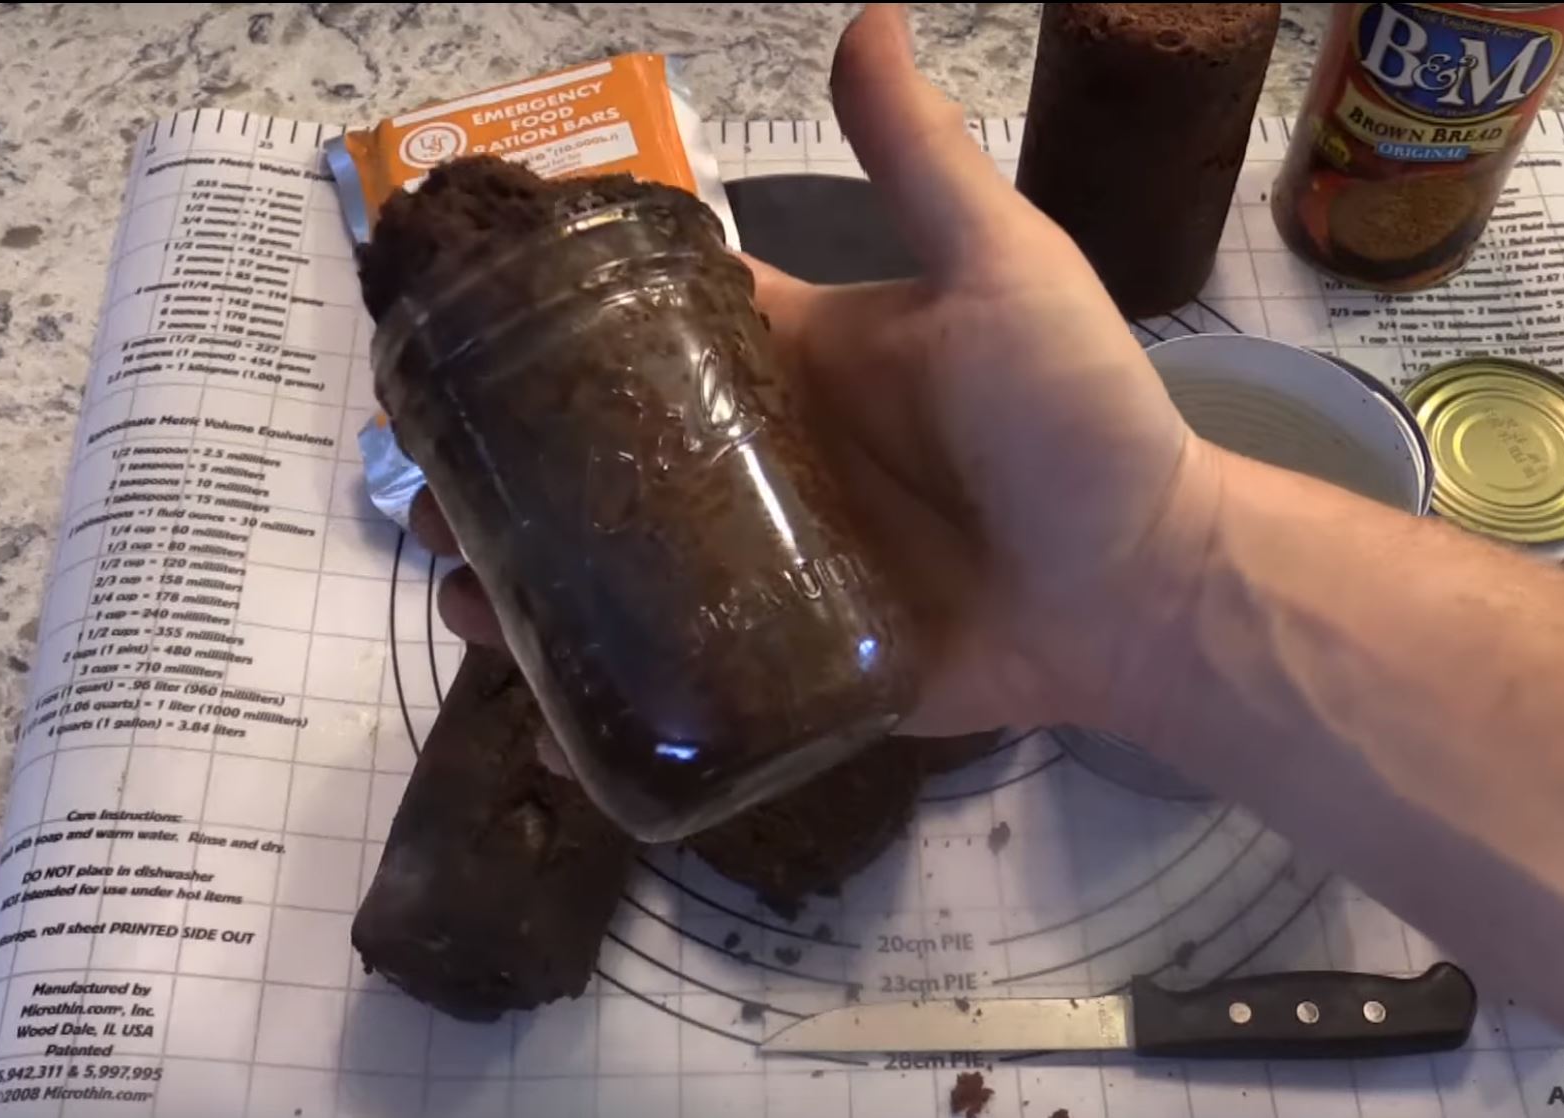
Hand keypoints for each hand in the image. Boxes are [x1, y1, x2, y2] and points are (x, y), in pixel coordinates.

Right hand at [414, 4, 1220, 734]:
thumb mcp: (1002, 270)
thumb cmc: (1078, 419)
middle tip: (417, 463)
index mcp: (789, 354)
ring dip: (520, 558)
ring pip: (611, 557)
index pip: (643, 315)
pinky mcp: (780, 656)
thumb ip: (921, 163)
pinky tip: (513, 667)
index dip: (549, 309)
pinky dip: (585, 671)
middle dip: (503, 448)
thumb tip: (866, 13)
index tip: (451, 312)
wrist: (1146, 588)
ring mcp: (762, 562)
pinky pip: (668, 664)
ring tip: (447, 567)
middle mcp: (755, 454)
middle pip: (598, 442)